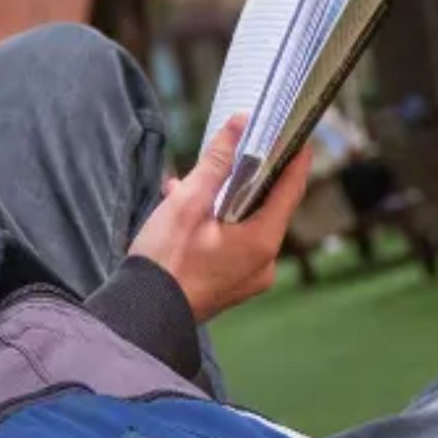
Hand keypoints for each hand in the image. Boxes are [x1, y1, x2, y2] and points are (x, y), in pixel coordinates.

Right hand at [131, 116, 310, 323]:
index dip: (294, 157)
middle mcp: (264, 263)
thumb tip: (239, 124)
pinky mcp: (230, 286)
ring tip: (188, 185)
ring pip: (245, 225)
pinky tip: (183, 212)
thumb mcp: (188, 202)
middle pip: (266, 207)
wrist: (142, 314)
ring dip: (221, 201)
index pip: (291, 189)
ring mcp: (248, 278)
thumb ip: (217, 162)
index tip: (296, 132)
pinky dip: (215, 225)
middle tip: (233, 151)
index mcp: (262, 242)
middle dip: (245, 177)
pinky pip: (232, 245)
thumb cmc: (165, 261)